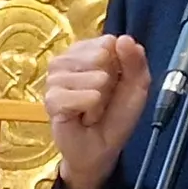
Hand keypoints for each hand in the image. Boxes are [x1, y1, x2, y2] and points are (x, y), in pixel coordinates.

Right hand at [41, 30, 149, 188]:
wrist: (100, 149)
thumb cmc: (115, 116)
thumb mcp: (136, 87)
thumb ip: (135, 61)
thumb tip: (123, 39)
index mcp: (87, 51)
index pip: (108, 42)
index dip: (119, 65)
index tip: (116, 82)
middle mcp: (67, 60)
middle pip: (100, 57)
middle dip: (109, 83)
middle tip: (102, 99)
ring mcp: (55, 79)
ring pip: (91, 78)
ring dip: (100, 100)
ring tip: (93, 109)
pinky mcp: (50, 99)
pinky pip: (78, 97)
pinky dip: (89, 110)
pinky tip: (85, 117)